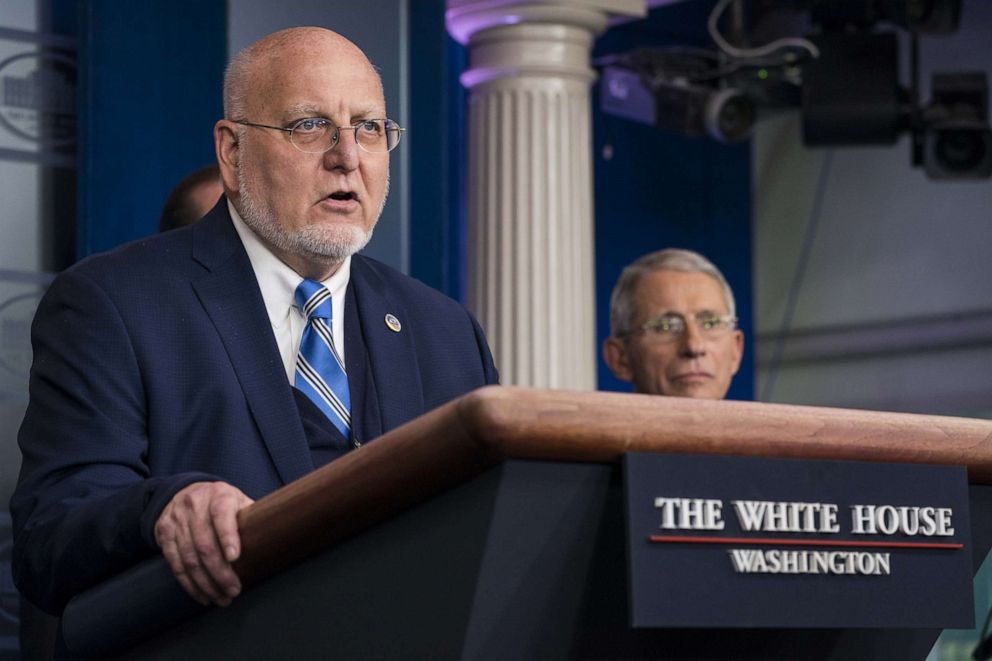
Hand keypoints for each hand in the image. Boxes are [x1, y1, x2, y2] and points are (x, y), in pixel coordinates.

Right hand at [154, 481, 253, 606]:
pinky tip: (202, 595)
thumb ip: (252, 517)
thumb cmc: (222, 502)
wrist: (186, 492)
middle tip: (234, 591)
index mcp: (219, 496)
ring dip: (205, 583)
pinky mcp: (163, 533)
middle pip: (204, 543)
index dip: (228, 537)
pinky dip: (189, 583)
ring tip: (221, 598)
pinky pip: (175, 563)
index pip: (222, 515)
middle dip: (220, 572)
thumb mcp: (239, 500)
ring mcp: (176, 519)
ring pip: (188, 558)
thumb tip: (276, 539)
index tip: (235, 558)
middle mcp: (194, 505)